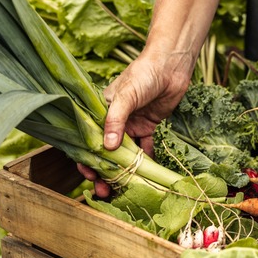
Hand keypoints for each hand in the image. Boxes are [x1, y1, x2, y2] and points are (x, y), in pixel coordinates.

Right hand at [78, 49, 195, 196]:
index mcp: (100, 111)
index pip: (88, 139)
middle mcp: (113, 120)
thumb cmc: (143, 74)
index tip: (89, 176)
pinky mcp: (148, 128)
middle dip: (104, 172)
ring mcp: (131, 125)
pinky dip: (146, 162)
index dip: (86, 159)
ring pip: (124, 154)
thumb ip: (116, 120)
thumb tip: (107, 148)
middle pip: (105, 152)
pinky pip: (145, 149)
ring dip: (124, 172)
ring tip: (123, 190)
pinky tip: (147, 176)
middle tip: (105, 191)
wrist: (171, 66)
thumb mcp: (126, 95)